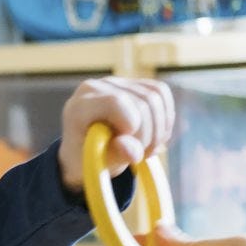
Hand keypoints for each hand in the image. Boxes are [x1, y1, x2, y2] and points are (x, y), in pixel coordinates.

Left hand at [57, 77, 174, 192]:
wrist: (86, 149)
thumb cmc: (88, 157)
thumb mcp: (99, 162)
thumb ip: (116, 155)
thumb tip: (132, 150)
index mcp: (80, 106)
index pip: (115, 102)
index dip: (132, 124)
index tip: (128, 146)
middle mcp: (97, 87)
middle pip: (142, 102)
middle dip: (148, 135)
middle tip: (140, 156)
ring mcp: (115, 82)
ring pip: (156, 97)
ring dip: (159, 130)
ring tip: (146, 149)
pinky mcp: (133, 83)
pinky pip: (161, 93)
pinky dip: (164, 118)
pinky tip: (154, 136)